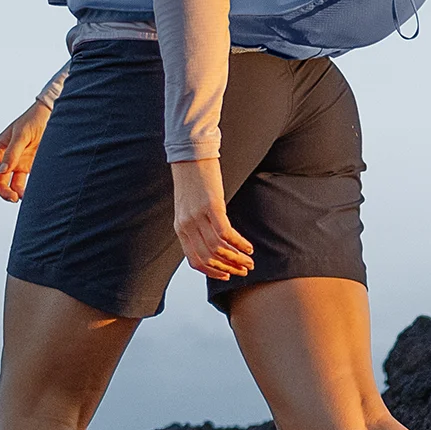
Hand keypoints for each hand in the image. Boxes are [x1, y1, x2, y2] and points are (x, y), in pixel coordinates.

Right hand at [0, 93, 51, 201]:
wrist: (51, 116)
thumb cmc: (33, 120)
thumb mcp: (22, 134)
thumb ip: (13, 152)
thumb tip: (3, 170)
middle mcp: (6, 158)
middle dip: (3, 192)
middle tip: (13, 198)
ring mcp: (18, 164)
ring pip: (10, 185)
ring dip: (14, 193)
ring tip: (22, 197)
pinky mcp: (30, 167)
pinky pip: (23, 183)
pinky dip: (25, 191)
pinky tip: (30, 194)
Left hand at [170, 159, 254, 280]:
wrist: (190, 154)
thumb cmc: (192, 179)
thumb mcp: (189, 206)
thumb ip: (196, 224)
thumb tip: (212, 241)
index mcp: (180, 227)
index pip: (194, 260)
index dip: (211, 272)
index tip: (226, 275)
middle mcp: (187, 225)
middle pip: (208, 257)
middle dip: (228, 267)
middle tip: (244, 271)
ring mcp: (198, 216)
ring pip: (218, 248)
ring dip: (236, 258)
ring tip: (250, 262)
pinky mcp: (211, 205)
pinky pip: (226, 233)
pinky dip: (239, 243)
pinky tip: (248, 247)